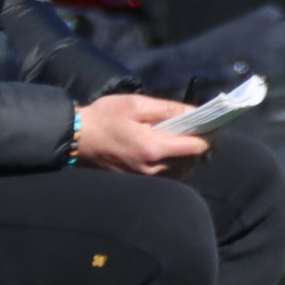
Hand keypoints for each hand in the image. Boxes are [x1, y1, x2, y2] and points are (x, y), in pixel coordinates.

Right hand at [73, 93, 209, 176]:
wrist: (75, 137)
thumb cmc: (104, 117)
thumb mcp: (136, 104)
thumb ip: (168, 109)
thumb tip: (196, 112)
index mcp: (153, 148)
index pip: (197, 148)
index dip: (209, 135)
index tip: (209, 124)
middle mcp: (153, 168)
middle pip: (193, 161)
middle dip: (201, 145)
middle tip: (198, 128)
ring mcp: (146, 178)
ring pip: (183, 170)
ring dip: (188, 156)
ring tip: (182, 138)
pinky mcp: (140, 180)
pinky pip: (169, 175)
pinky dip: (176, 164)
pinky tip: (168, 150)